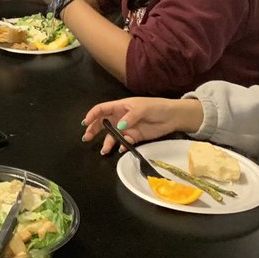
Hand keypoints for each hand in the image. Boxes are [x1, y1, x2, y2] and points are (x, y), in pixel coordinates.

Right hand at [81, 98, 201, 154]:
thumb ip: (129, 117)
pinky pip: (124, 142)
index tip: (86, 123)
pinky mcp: (134, 136)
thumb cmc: (156, 107)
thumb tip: (119, 126)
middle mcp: (120, 117)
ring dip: (107, 142)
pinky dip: (121, 146)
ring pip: (112, 135)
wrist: (172, 117)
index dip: (92, 115)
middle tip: (87, 138)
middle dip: (94, 130)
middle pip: (103, 123)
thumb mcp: (142, 108)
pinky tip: (121, 148)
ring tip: (104, 150)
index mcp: (120, 106)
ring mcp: (127, 127)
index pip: (102, 109)